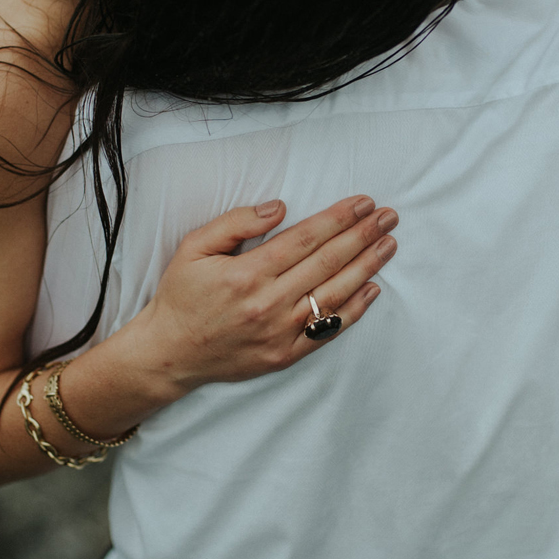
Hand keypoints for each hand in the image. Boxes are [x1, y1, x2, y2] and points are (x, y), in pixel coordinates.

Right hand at [129, 195, 397, 397]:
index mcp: (247, 273)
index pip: (306, 238)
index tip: (364, 203)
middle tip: (389, 217)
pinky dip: (354, 309)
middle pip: (328, 262)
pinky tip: (372, 288)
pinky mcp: (285, 355)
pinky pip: (327, 330)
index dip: (340, 218)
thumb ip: (236, 223)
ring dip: (367, 267)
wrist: (168, 353)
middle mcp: (268, 303)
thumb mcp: (195, 248)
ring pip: (335, 294)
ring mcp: (279, 332)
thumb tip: (280, 208)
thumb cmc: (182, 296)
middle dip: (363, 235)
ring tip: (389, 245)